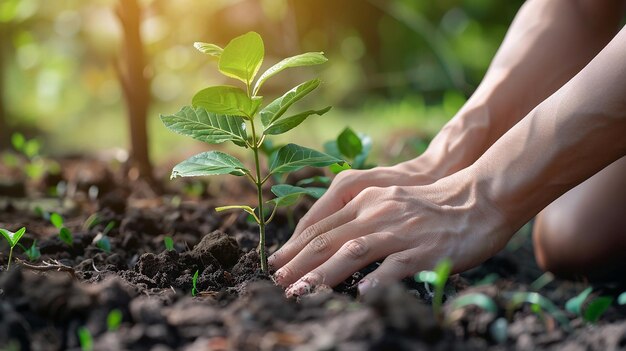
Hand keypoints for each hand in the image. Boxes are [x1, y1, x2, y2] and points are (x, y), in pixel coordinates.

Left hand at [269, 169, 509, 296]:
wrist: (477, 198)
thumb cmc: (430, 204)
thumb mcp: (389, 199)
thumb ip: (361, 215)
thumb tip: (334, 243)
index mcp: (365, 200)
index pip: (321, 225)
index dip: (295, 246)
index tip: (275, 264)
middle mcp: (376, 212)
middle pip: (328, 240)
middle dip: (299, 263)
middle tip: (278, 282)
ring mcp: (398, 230)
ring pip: (352, 252)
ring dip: (323, 275)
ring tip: (302, 292)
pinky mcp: (422, 249)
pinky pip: (395, 267)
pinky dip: (376, 281)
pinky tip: (360, 296)